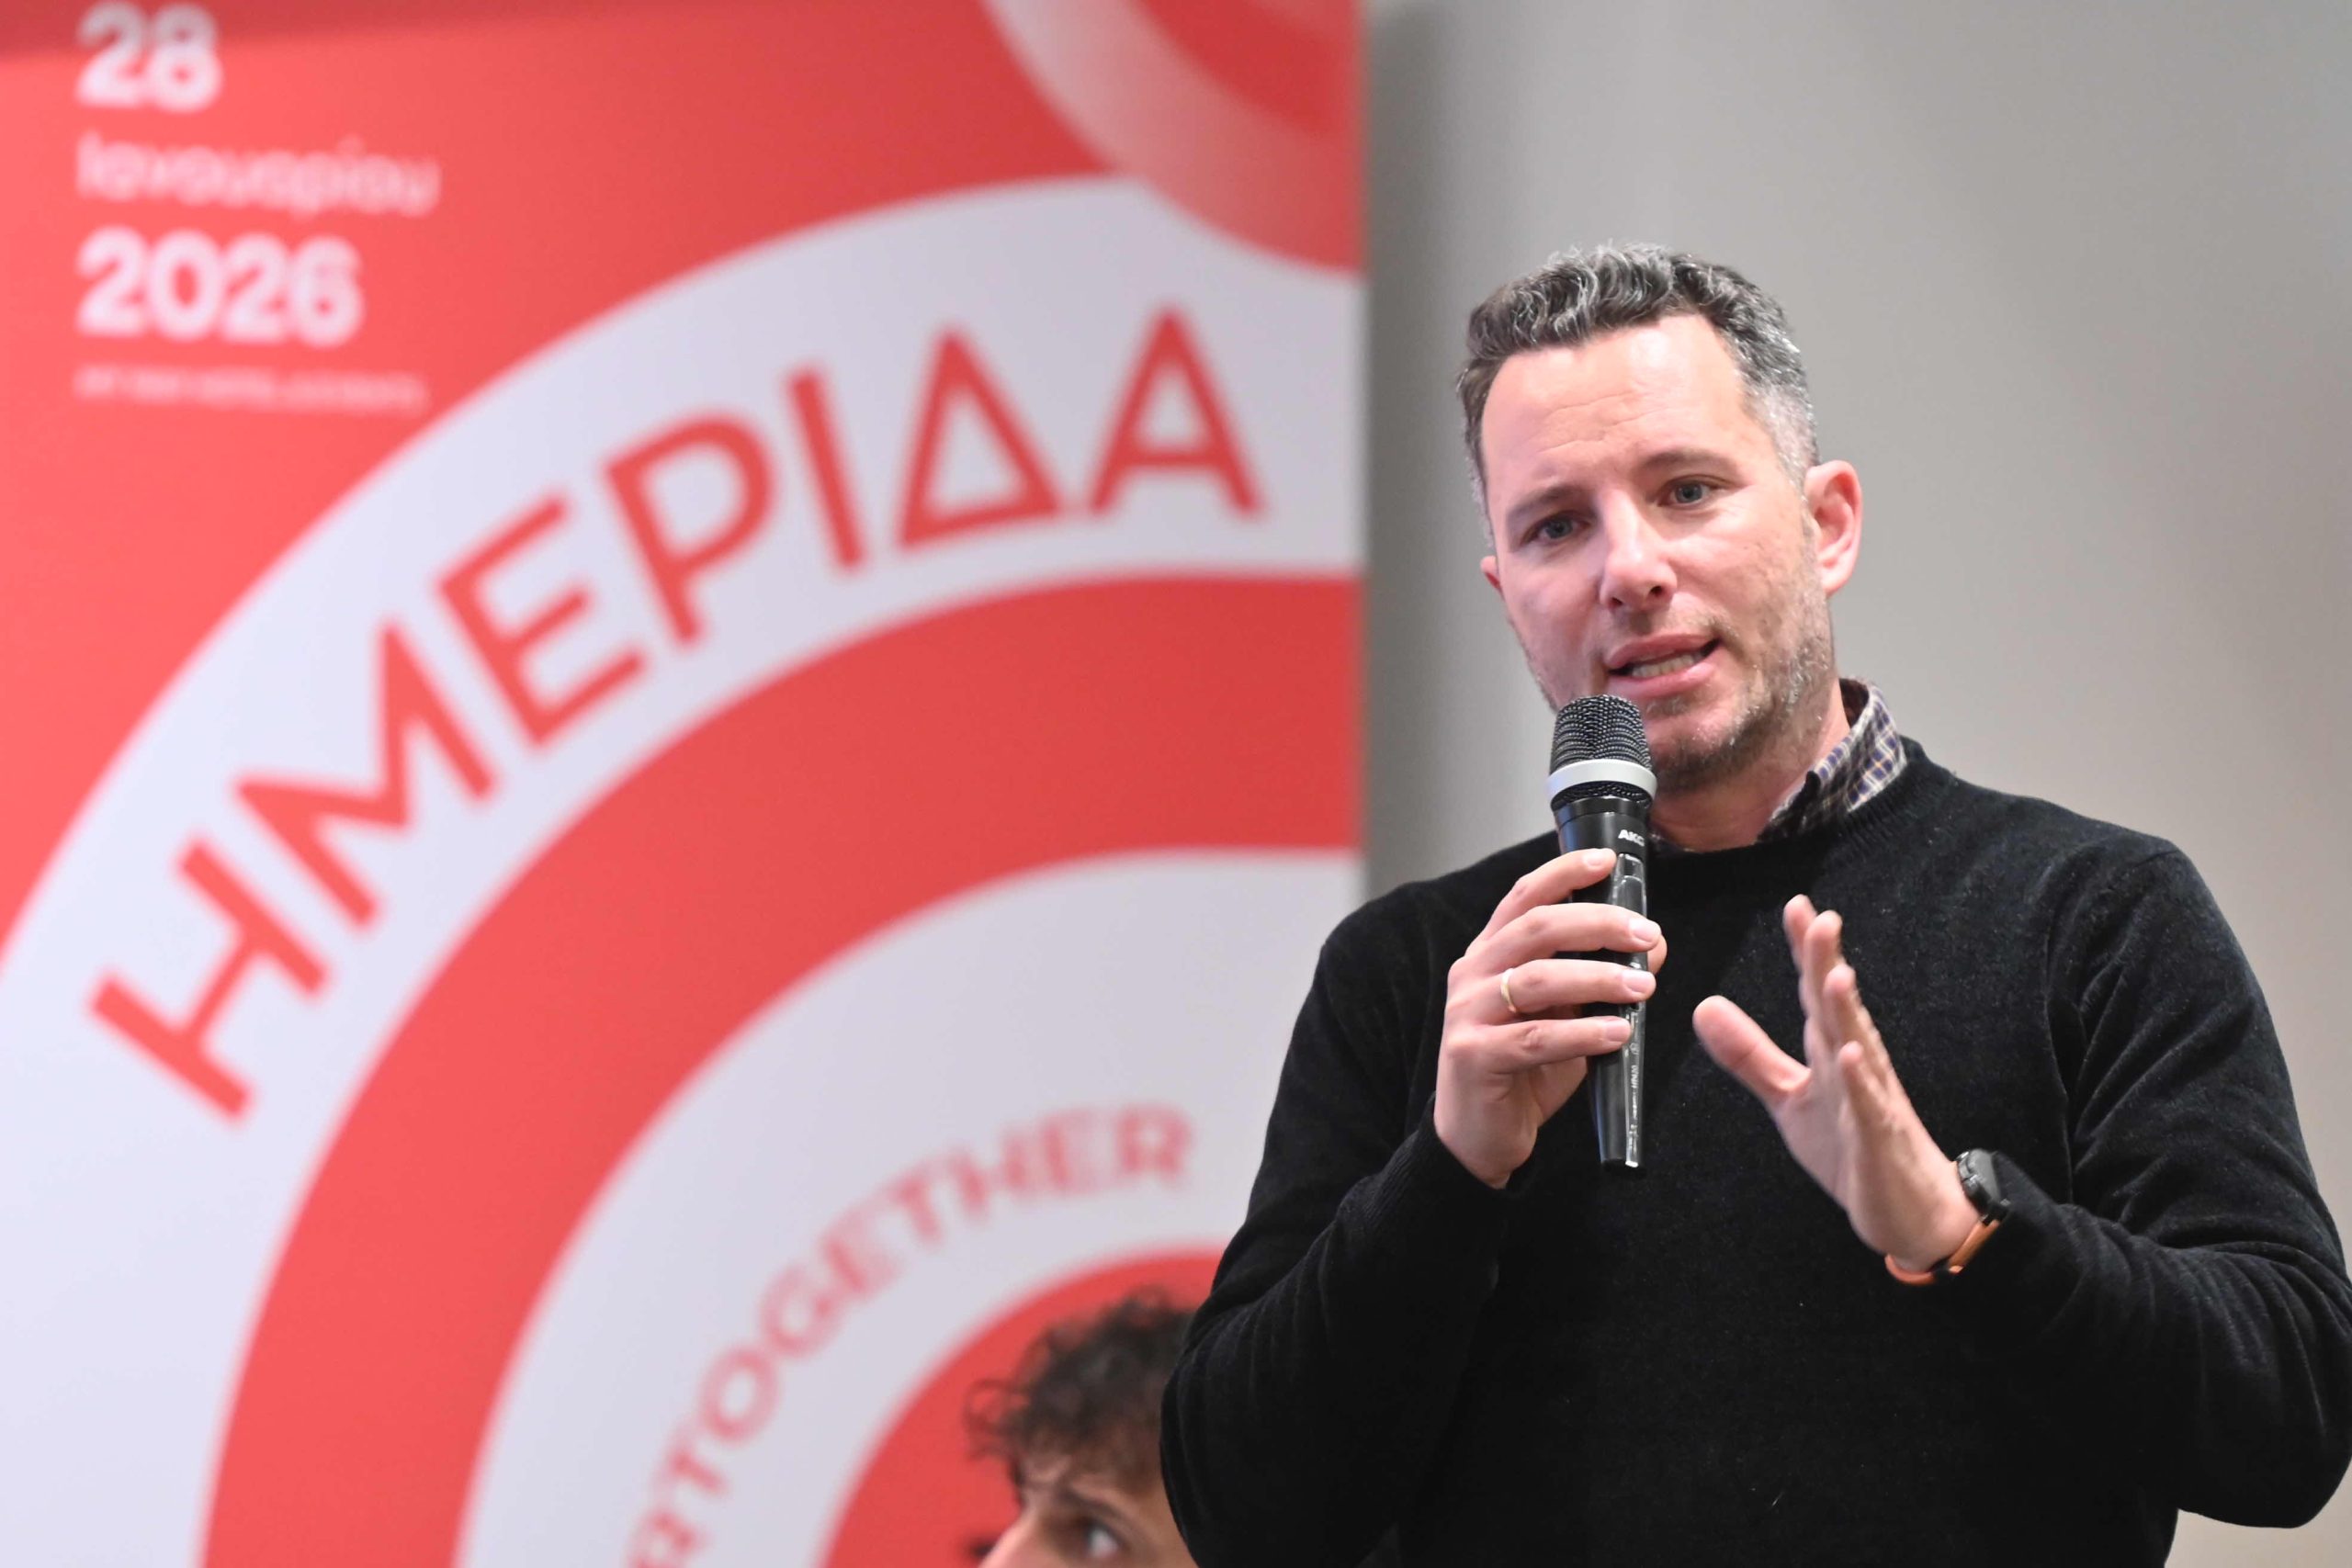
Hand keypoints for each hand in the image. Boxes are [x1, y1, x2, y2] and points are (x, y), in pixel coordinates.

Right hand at [1435, 850, 1666, 1188]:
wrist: (1479, 1137)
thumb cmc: (1523, 1071)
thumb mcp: (1568, 1016)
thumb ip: (1599, 980)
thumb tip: (1652, 945)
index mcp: (1490, 954)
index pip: (1524, 898)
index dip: (1564, 873)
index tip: (1607, 861)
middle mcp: (1472, 974)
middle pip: (1536, 930)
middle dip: (1598, 924)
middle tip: (1646, 934)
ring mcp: (1467, 1014)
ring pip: (1538, 980)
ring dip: (1598, 977)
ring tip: (1643, 986)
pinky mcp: (1472, 1056)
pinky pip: (1534, 1038)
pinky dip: (1582, 1033)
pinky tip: (1617, 1034)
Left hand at [1691, 896, 1975, 1269]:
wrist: (1908, 1211)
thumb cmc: (1853, 1149)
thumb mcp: (1790, 1098)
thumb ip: (1750, 1054)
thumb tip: (1704, 1007)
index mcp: (1834, 1052)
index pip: (1816, 993)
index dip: (1807, 952)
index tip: (1797, 907)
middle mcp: (1857, 1066)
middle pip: (1838, 1008)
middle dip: (1827, 963)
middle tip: (1820, 918)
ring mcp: (1872, 1102)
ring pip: (1859, 1049)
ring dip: (1845, 1011)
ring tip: (1833, 973)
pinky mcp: (1879, 1141)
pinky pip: (1869, 1109)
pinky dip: (1859, 1082)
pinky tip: (1849, 1055)